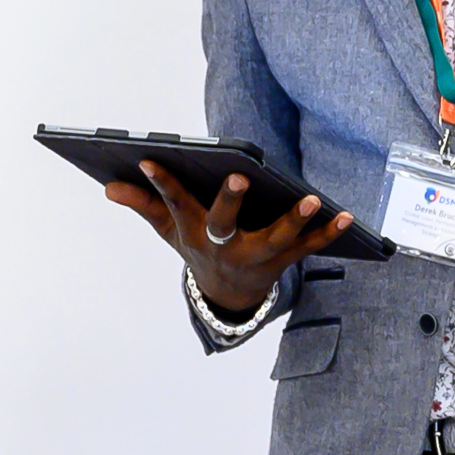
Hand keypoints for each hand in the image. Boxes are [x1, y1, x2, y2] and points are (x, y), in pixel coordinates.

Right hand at [106, 160, 353, 317]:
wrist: (226, 296)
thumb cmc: (197, 247)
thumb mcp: (168, 231)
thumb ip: (143, 206)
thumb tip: (110, 187)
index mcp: (193, 232)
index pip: (174, 204)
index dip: (161, 183)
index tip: (149, 158)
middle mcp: (223, 246)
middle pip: (224, 224)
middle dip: (230, 202)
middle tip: (240, 176)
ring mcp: (255, 256)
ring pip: (275, 239)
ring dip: (294, 220)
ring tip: (311, 199)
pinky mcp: (282, 262)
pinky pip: (307, 249)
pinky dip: (327, 234)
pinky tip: (345, 215)